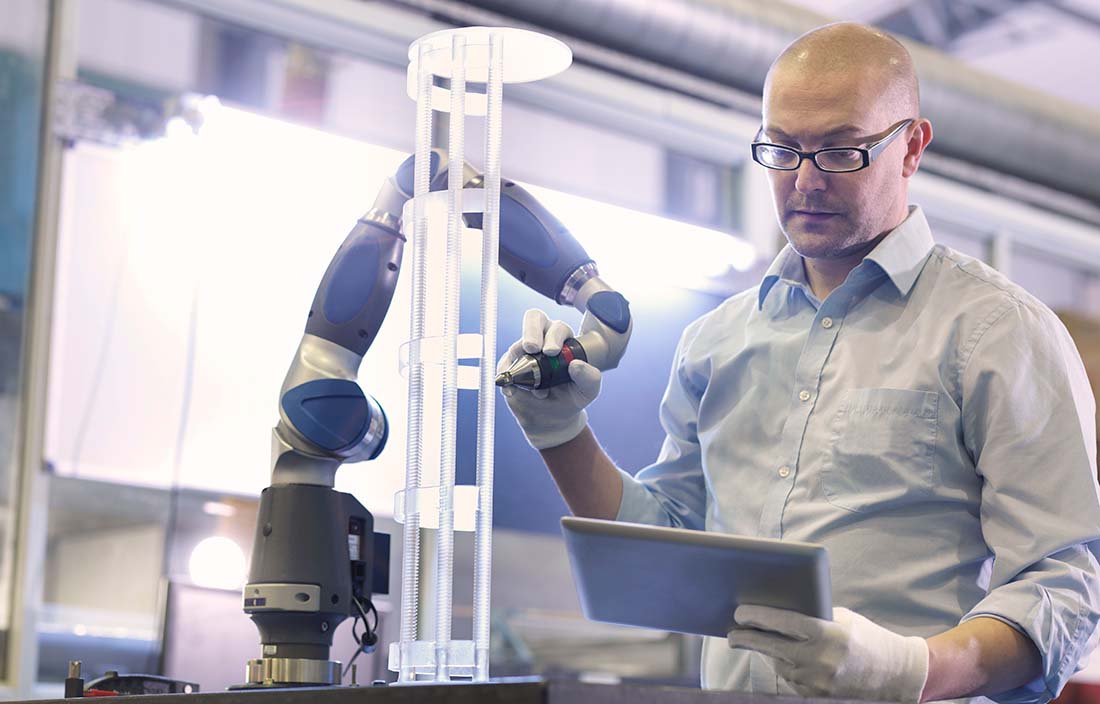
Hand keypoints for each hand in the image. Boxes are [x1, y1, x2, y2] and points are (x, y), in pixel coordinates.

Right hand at [497, 309, 600, 449]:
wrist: (552, 418)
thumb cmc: (571, 397)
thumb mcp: (588, 390)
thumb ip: (590, 377)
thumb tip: (575, 365)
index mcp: (564, 341)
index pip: (557, 327)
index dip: (553, 335)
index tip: (551, 352)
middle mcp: (542, 340)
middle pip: (534, 319)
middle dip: (532, 331)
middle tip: (532, 348)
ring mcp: (523, 353)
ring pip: (516, 346)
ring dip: (522, 365)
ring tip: (536, 390)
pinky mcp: (509, 367)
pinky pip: (504, 366)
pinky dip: (507, 378)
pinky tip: (514, 392)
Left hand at [727, 605, 928, 702]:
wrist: (898, 676)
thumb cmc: (868, 639)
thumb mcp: (842, 619)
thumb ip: (812, 616)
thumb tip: (776, 611)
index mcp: (827, 634)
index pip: (782, 622)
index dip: (757, 616)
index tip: (739, 612)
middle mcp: (820, 660)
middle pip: (771, 647)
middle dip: (747, 638)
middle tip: (732, 632)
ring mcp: (818, 683)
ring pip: (778, 665)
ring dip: (763, 653)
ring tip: (748, 641)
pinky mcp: (817, 697)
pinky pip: (790, 680)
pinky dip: (782, 668)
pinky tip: (775, 658)